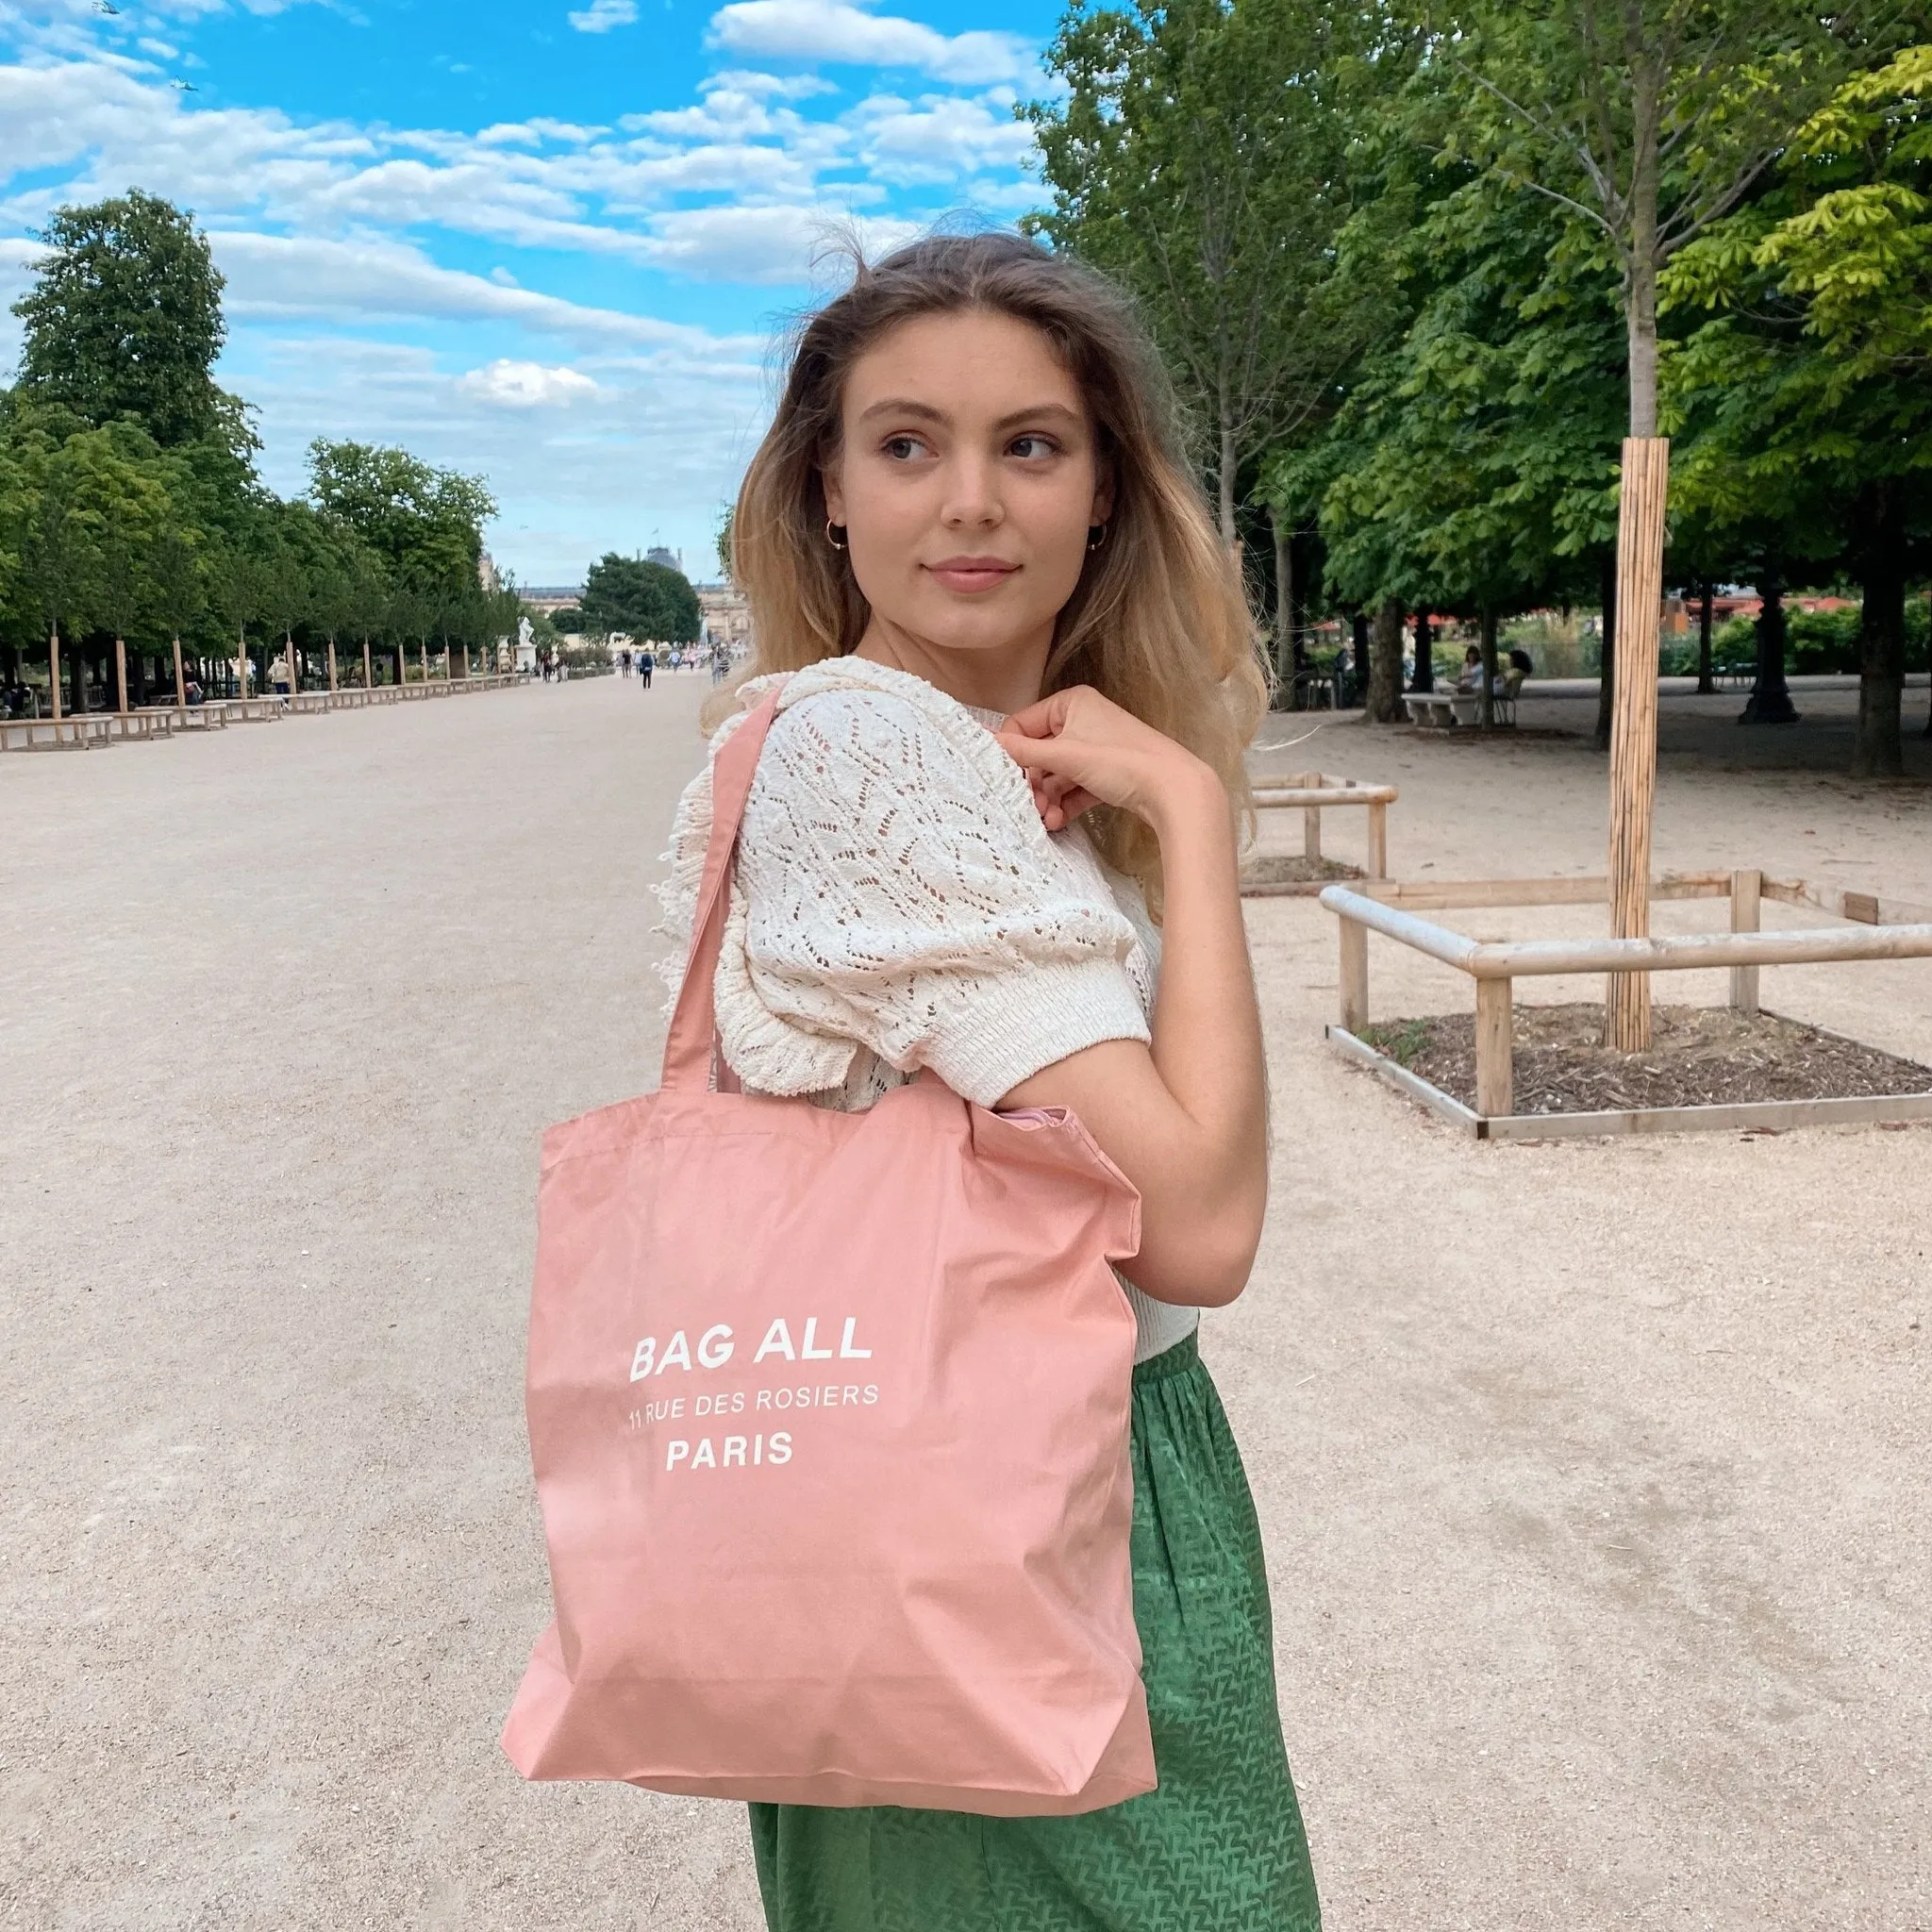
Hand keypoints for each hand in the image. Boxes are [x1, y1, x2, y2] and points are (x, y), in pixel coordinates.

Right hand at [994, 685, 1217, 834]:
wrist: (1173, 790)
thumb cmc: (1121, 761)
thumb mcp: (1065, 755)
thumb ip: (1023, 751)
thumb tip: (983, 740)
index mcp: (1071, 703)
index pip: (1024, 725)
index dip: (1012, 753)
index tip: (1005, 780)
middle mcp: (1082, 720)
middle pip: (1039, 753)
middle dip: (1032, 783)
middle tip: (1029, 807)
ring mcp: (1095, 748)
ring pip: (1057, 774)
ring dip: (1047, 799)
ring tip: (1046, 820)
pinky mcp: (1107, 774)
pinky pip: (1075, 787)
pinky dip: (1065, 804)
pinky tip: (1059, 822)